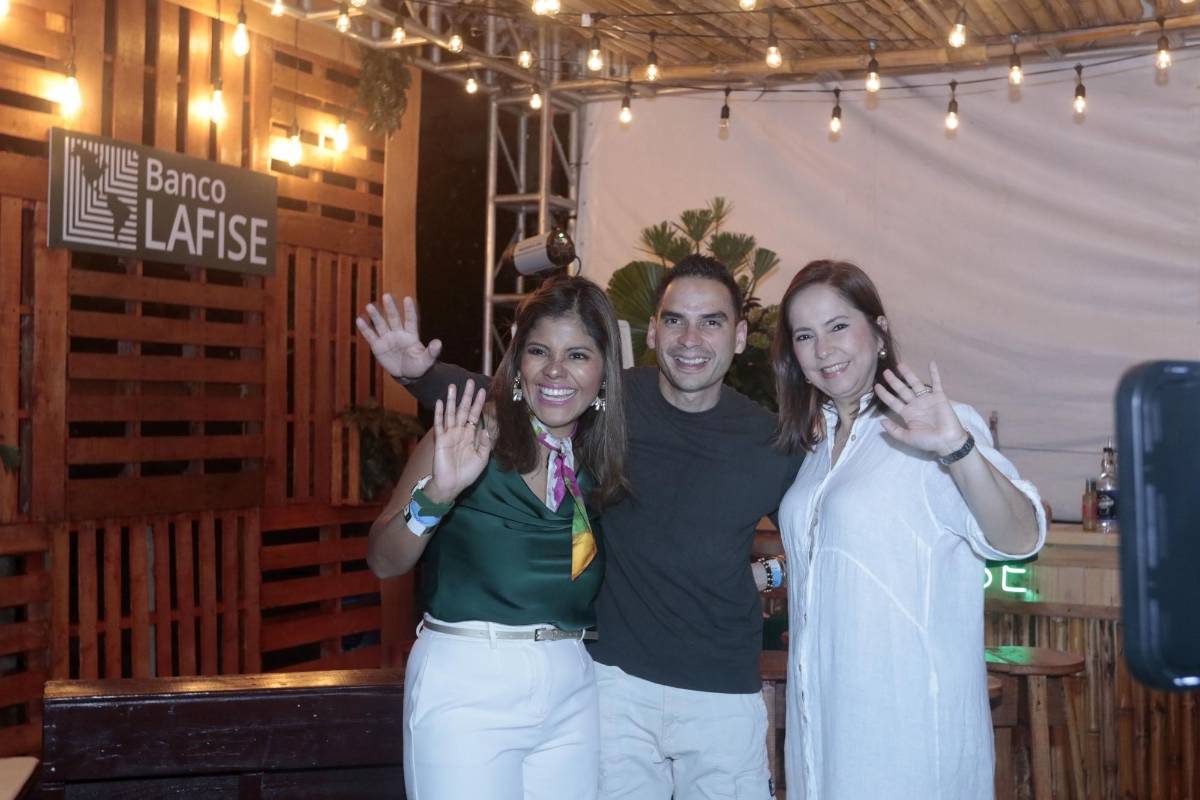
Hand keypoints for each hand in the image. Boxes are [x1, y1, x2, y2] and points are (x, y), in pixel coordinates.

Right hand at [355, 294, 442, 380]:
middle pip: (394, 318)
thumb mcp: (426, 361)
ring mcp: (387, 338)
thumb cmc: (418, 366)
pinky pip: (371, 336)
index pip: (411, 320)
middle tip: (387, 295)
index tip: (408, 299)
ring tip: (370, 306)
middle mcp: (398, 333)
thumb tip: (439, 343)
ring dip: (376, 316)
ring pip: (381, 324)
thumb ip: (432, 352)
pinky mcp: (378, 346)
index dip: (409, 310)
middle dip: (390, 308)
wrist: (406, 376)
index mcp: (411, 335)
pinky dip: (365, 329)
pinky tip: (359, 320)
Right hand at [426, 380, 491, 502]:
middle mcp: (460, 432)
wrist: (451, 484)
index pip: (475, 416)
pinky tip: (440, 402)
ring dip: (452, 400)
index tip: (483, 391)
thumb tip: (487, 429)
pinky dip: (439, 413)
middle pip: (463, 410)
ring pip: (451, 413)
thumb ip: (485, 444)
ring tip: (453, 386)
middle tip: (470, 381)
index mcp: (471, 436)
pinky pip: (440, 424)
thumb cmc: (467, 473)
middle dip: (467, 396)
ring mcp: (449, 434)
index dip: (479, 404)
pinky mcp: (440, 440)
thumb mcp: (482, 459)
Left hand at [874, 361, 969, 456]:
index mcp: (908, 414)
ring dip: (909, 374)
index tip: (876, 386)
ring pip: (916, 383)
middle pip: (902, 389)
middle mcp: (916, 404)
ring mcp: (927, 399)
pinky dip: (934, 373)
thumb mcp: (907, 438)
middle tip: (886, 371)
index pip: (893, 401)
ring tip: (900, 364)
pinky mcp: (940, 396)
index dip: (884, 394)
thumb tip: (880, 421)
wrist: (948, 441)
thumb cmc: (928, 441)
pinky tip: (931, 362)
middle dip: (894, 381)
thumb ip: (894, 430)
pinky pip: (937, 382)